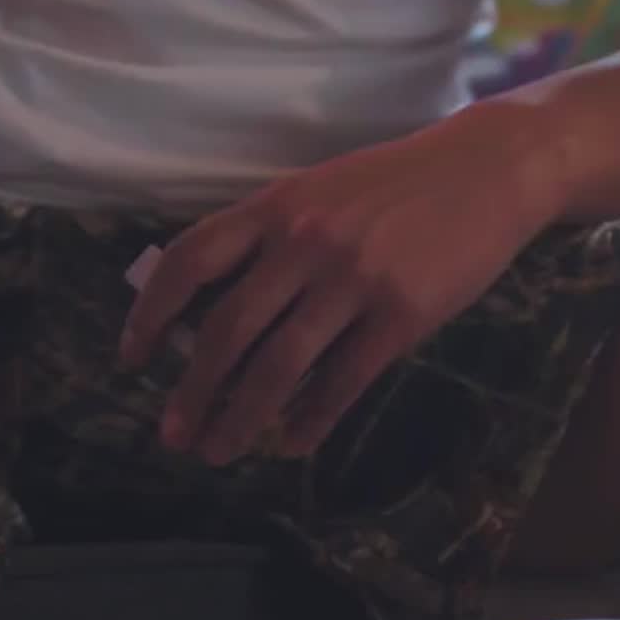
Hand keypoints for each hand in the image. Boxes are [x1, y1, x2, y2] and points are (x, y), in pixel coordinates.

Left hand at [120, 102, 556, 464]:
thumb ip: (268, 237)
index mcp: (275, 205)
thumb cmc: (395, 182)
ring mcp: (353, 280)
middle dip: (193, 390)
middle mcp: (303, 241)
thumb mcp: (318, 190)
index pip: (189, 259)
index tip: (132, 358)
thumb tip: (209, 308)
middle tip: (174, 433)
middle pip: (228, 328)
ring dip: (241, 417)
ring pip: (279, 365)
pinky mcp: (401, 315)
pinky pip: (343, 381)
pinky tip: (291, 442)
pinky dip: (310, 419)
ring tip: (220, 450)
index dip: (151, 312)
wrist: (487, 169)